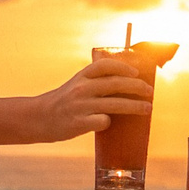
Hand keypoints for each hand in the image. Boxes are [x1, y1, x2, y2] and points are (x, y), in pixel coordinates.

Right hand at [30, 57, 151, 142]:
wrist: (39, 119)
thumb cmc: (63, 103)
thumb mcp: (76, 85)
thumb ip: (95, 82)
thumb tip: (126, 82)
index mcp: (81, 77)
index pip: (105, 66)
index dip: (123, 67)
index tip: (136, 72)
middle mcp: (81, 89)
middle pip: (116, 84)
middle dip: (137, 87)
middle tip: (149, 91)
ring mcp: (80, 106)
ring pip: (115, 104)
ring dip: (135, 106)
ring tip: (147, 109)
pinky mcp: (79, 123)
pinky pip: (103, 121)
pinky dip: (109, 122)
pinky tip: (109, 123)